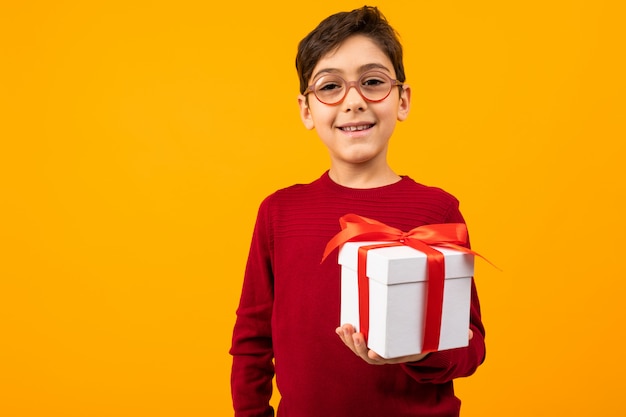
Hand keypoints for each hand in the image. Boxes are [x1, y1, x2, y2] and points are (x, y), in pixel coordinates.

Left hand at [335, 324, 473, 364]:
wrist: (417, 342)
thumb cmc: (428, 337)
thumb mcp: (440, 336)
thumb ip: (453, 335)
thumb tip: (472, 334)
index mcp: (402, 355)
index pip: (389, 359)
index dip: (380, 356)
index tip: (373, 352)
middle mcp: (388, 355)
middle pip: (370, 356)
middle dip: (360, 346)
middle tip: (356, 332)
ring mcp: (376, 350)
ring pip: (360, 350)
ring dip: (350, 341)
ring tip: (346, 327)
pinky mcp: (369, 342)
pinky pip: (355, 343)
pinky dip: (347, 337)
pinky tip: (340, 328)